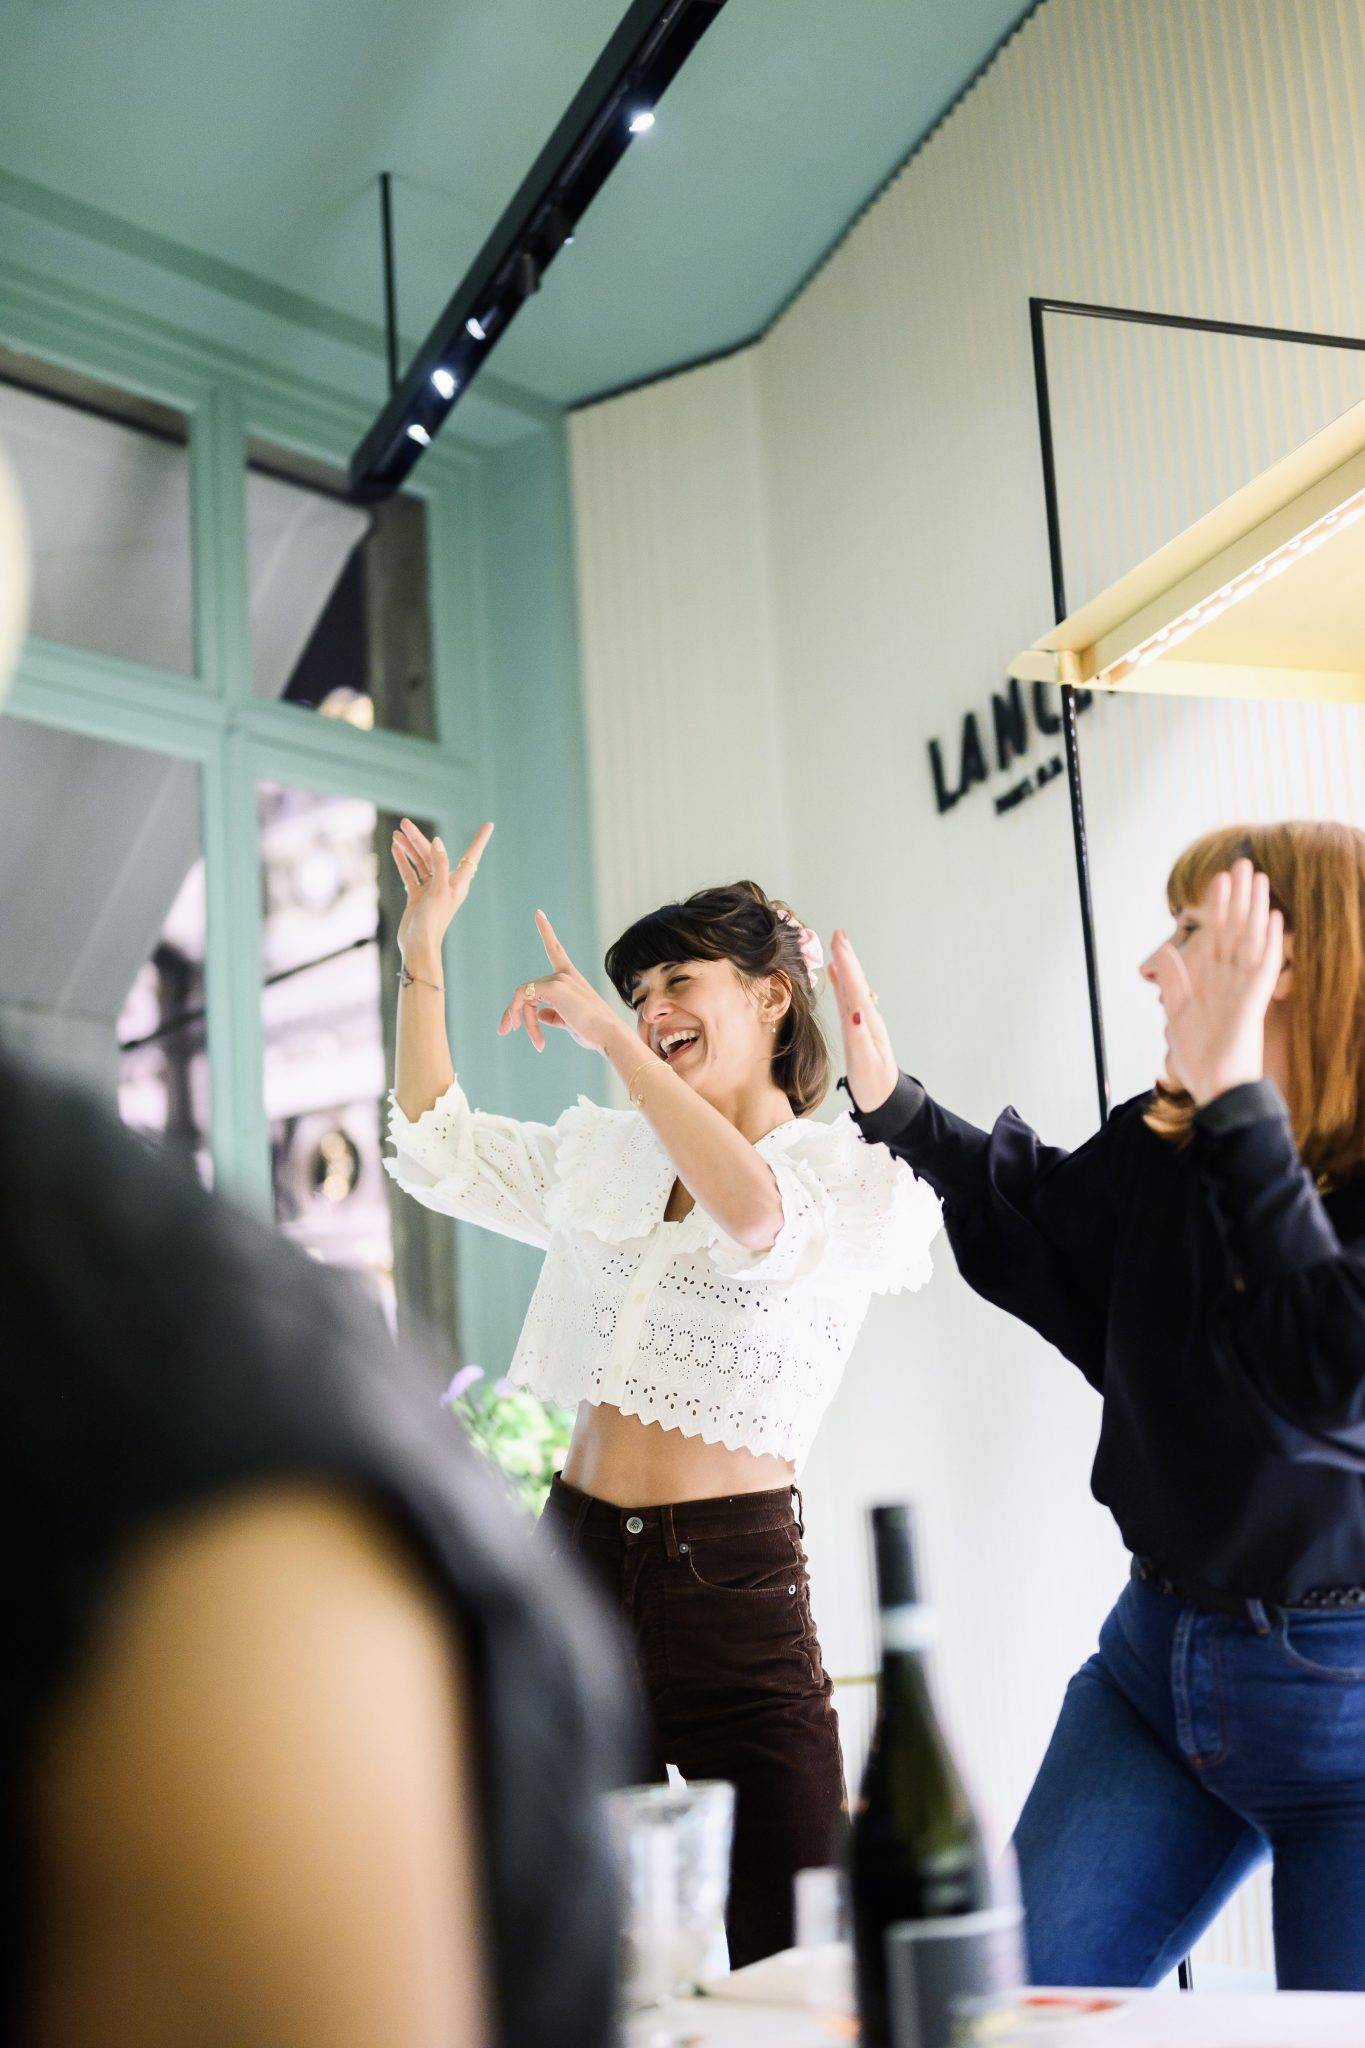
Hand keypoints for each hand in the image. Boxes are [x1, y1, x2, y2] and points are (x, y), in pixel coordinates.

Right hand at [392, 819, 491, 966]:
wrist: (418, 945)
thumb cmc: (433, 921)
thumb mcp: (438, 891)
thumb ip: (439, 864)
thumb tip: (437, 842)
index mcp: (458, 883)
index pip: (472, 856)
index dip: (480, 840)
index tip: (489, 825)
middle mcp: (446, 884)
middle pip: (434, 854)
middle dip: (419, 838)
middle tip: (405, 822)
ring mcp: (431, 890)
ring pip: (420, 862)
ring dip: (409, 848)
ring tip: (397, 833)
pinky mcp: (418, 897)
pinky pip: (411, 874)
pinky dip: (404, 862)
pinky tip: (396, 849)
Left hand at [499, 911, 618, 1054]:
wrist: (609, 1036)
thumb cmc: (595, 1032)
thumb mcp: (570, 1022)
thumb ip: (554, 1016)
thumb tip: (540, 1016)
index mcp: (571, 978)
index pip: (556, 950)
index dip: (546, 931)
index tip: (538, 913)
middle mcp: (565, 974)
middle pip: (528, 990)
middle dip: (519, 1015)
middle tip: (510, 1032)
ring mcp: (559, 978)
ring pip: (523, 996)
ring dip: (523, 1021)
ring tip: (537, 1044)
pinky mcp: (554, 987)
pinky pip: (523, 998)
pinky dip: (523, 1018)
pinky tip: (538, 1040)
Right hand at [827, 930, 899, 1113]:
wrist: (883, 1099)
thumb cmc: (873, 1085)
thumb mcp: (866, 1063)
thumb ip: (860, 1038)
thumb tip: (856, 1012)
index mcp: (867, 1022)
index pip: (855, 987)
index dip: (847, 963)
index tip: (838, 941)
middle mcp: (866, 1017)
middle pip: (856, 981)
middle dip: (847, 957)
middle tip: (838, 933)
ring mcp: (862, 1021)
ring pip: (852, 987)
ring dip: (846, 966)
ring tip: (838, 946)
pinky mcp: (857, 1027)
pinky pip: (847, 999)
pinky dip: (842, 984)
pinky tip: (836, 974)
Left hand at [1146, 858, 1284, 1105]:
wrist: (1216, 1089)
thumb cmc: (1200, 1057)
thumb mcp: (1178, 1014)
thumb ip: (1174, 982)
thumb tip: (1164, 952)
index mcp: (1213, 981)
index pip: (1216, 935)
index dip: (1217, 907)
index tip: (1217, 879)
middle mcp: (1232, 980)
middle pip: (1236, 929)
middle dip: (1239, 897)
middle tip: (1243, 864)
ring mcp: (1245, 989)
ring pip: (1252, 940)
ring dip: (1256, 909)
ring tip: (1261, 879)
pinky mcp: (1254, 1002)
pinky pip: (1265, 967)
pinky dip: (1270, 943)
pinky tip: (1274, 919)